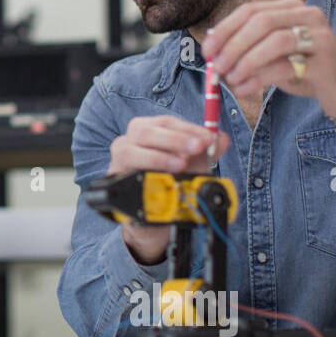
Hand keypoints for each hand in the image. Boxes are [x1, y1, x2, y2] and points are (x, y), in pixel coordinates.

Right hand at [107, 115, 230, 263]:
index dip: (187, 128)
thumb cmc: (172, 182)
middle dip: (174, 138)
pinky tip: (160, 181)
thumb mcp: (193, 165)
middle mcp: (127, 143)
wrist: (157, 214)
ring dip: (158, 157)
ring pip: (128, 151)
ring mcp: (117, 163)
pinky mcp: (114, 184)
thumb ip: (207, 151)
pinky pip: (123, 177)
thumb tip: (221, 139)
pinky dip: (143, 177)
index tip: (208, 139)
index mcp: (147, 132)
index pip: (164, 122)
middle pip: (143, 131)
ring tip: (181, 165)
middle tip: (197, 147)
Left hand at [202, 0, 335, 121]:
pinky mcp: (327, 62)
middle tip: (216, 68)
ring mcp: (321, 37)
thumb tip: (212, 50)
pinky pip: (286, 66)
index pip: (250, 10)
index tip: (207, 51)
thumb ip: (248, 47)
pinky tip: (245, 89)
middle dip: (232, 46)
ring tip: (230, 80)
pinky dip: (259, 79)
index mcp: (292, 8)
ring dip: (245, 62)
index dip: (224, 30)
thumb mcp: (273, 55)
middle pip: (261, 22)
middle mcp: (308, 16)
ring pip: (275, 41)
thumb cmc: (305, 70)